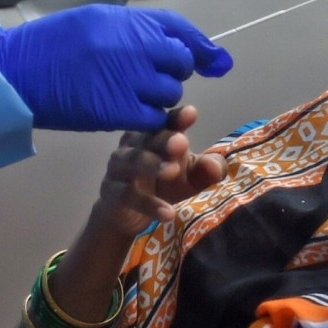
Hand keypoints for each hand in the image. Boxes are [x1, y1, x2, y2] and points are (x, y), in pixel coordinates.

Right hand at [0, 4, 232, 130]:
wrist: (17, 73)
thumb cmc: (55, 44)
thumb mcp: (99, 20)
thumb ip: (143, 30)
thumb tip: (187, 46)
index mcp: (128, 21)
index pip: (181, 32)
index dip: (202, 48)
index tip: (217, 62)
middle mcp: (133, 47)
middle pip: (180, 63)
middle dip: (171, 70)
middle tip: (148, 74)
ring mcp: (128, 80)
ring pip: (170, 92)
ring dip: (158, 95)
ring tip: (129, 90)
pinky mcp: (118, 110)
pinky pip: (154, 117)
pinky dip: (148, 117)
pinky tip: (129, 109)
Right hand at [97, 106, 226, 237]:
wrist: (129, 215)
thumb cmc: (165, 184)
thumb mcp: (191, 177)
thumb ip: (206, 169)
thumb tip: (214, 165)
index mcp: (156, 134)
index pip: (167, 122)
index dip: (177, 117)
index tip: (190, 113)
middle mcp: (135, 145)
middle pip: (149, 137)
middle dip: (165, 138)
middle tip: (181, 142)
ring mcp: (120, 167)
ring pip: (135, 161)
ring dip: (154, 165)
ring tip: (173, 171)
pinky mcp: (112, 192)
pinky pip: (129, 195)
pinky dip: (149, 204)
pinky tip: (168, 213)